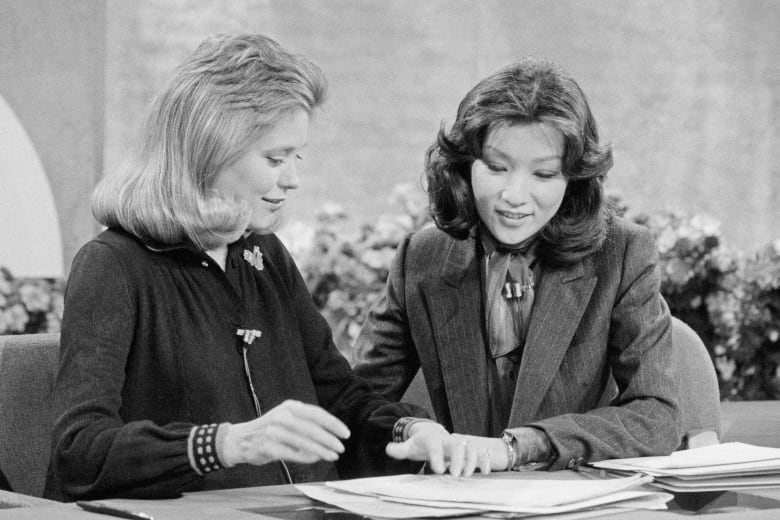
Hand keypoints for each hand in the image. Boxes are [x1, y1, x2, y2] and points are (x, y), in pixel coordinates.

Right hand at [221, 400, 349, 466]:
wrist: (239, 439)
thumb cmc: (269, 429)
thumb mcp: (287, 418)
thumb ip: (306, 423)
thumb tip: (330, 436)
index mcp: (290, 406)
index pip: (316, 413)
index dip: (333, 424)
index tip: (345, 433)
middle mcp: (281, 416)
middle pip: (311, 428)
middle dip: (329, 439)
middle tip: (341, 447)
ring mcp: (273, 431)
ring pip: (303, 442)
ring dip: (321, 450)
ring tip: (332, 456)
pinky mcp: (267, 446)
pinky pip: (292, 453)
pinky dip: (305, 457)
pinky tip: (315, 459)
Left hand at [385, 423, 505, 476]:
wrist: (433, 434)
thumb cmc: (421, 443)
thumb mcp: (409, 445)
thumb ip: (399, 449)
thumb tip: (388, 448)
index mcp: (432, 439)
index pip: (434, 444)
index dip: (437, 456)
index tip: (438, 470)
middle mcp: (447, 440)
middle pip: (456, 444)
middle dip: (458, 459)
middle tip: (455, 474)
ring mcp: (459, 444)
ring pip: (471, 447)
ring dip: (472, 460)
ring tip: (467, 475)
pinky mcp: (468, 451)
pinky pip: (480, 453)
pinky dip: (484, 461)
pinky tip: (484, 472)